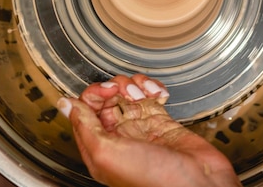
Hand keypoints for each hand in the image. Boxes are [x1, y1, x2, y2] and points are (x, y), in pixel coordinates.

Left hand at [57, 74, 241, 186]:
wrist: (198, 185)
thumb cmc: (155, 181)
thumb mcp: (107, 154)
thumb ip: (84, 126)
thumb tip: (65, 104)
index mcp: (100, 148)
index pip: (85, 109)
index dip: (94, 94)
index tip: (107, 91)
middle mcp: (119, 137)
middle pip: (106, 98)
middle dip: (116, 87)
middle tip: (126, 92)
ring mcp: (141, 128)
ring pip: (128, 92)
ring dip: (136, 86)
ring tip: (146, 95)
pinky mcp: (162, 122)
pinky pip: (151, 95)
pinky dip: (154, 88)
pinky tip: (160, 94)